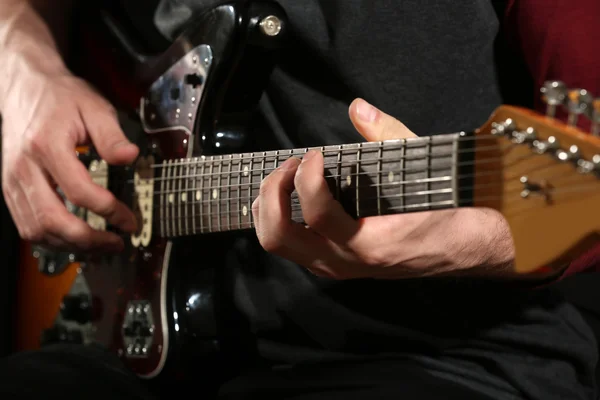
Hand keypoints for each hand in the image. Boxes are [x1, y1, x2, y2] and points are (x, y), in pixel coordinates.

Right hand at [1, 69, 138, 251]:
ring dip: (71, 245)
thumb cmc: (59, 97)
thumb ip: (112, 135)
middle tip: (116, 243)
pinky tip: (75, 239)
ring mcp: (12, 180)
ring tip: (100, 246)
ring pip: (36, 230)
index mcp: (46, 146)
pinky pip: (27, 225)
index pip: (80, 192)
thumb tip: (130, 157)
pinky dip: (52, 239)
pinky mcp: (10, 188)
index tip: (129, 220)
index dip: (109, 211)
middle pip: (53, 220)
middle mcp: (24, 168)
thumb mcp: (93, 107)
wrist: (23, 87)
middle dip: (88, 239)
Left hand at [252, 98, 514, 278]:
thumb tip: (360, 109)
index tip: (315, 153)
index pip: (316, 214)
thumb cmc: (449, 216)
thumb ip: (388, 137)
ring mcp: (335, 266)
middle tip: (289, 165)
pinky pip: (290, 245)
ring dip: (268, 206)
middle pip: (277, 236)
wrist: (467, 250)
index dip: (306, 176)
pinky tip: (291, 195)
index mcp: (368, 244)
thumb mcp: (424, 171)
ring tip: (284, 178)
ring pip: (276, 244)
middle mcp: (344, 262)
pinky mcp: (333, 264)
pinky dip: (280, 217)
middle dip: (272, 193)